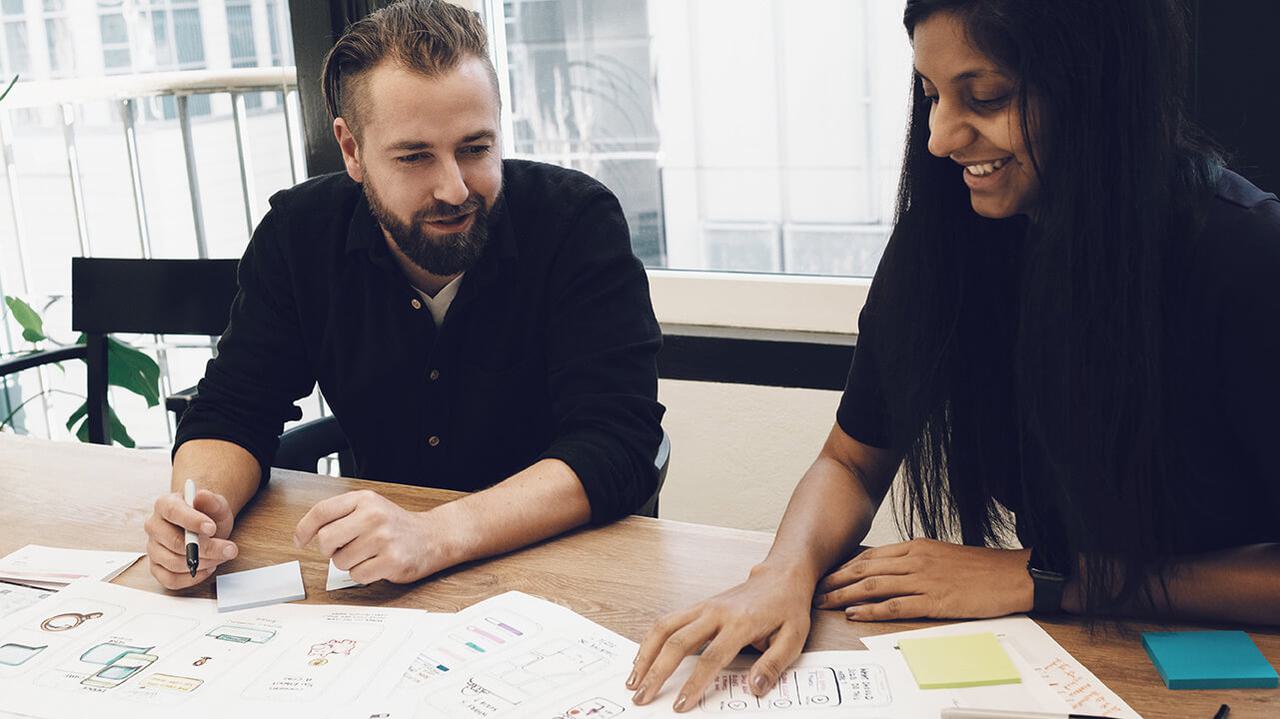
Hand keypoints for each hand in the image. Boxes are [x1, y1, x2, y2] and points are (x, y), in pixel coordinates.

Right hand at [144, 488, 236, 588]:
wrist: (205, 526)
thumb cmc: (208, 515)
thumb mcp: (216, 504)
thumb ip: (211, 500)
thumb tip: (201, 495)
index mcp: (164, 504)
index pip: (173, 512)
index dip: (192, 521)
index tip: (212, 528)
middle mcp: (154, 526)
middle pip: (174, 542)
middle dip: (206, 548)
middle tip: (229, 549)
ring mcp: (153, 548)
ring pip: (173, 563)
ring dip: (203, 563)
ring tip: (222, 556)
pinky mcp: (156, 567)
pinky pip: (170, 579)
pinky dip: (191, 578)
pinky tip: (208, 568)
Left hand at [294, 489, 456, 583]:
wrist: (433, 537)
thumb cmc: (395, 525)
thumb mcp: (370, 507)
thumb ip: (341, 515)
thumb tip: (307, 534)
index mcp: (365, 500)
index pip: (322, 511)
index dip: (304, 528)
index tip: (300, 539)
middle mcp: (374, 516)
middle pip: (326, 539)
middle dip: (329, 549)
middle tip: (342, 548)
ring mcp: (383, 539)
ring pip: (340, 561)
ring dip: (349, 563)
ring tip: (368, 554)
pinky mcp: (391, 561)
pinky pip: (357, 575)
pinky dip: (363, 574)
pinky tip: (377, 564)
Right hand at [628, 564, 813, 712]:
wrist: (779, 577)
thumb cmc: (786, 608)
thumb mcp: (793, 638)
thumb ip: (773, 664)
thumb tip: (754, 688)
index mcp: (740, 623)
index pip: (711, 658)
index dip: (693, 683)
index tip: (680, 704)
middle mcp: (716, 612)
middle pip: (677, 642)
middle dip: (657, 672)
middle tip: (642, 696)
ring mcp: (704, 606)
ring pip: (664, 627)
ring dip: (645, 654)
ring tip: (633, 680)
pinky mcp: (697, 606)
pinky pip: (667, 621)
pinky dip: (650, 639)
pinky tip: (642, 658)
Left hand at [814, 538, 1032, 620]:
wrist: (1012, 575)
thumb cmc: (979, 568)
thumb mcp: (941, 555)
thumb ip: (914, 560)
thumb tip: (889, 570)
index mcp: (916, 547)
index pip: (870, 556)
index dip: (845, 567)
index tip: (827, 575)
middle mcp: (915, 560)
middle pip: (865, 570)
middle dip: (836, 581)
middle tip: (815, 590)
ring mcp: (924, 580)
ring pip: (874, 586)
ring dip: (845, 595)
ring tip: (825, 603)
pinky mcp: (935, 600)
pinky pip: (895, 605)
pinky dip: (871, 610)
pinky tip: (854, 614)